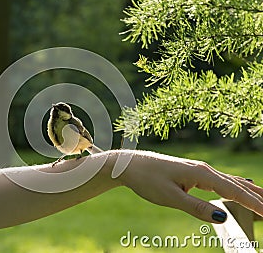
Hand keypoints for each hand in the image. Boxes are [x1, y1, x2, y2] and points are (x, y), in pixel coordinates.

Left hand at [117, 150, 262, 222]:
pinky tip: (239, 192)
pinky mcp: (193, 172)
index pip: (234, 191)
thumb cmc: (146, 179)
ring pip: (230, 181)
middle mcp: (204, 168)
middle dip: (258, 197)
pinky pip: (220, 181)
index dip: (255, 203)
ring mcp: (198, 169)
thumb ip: (196, 207)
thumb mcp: (170, 197)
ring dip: (250, 191)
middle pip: (238, 184)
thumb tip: (222, 215)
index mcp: (201, 173)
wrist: (129, 165)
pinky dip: (235, 188)